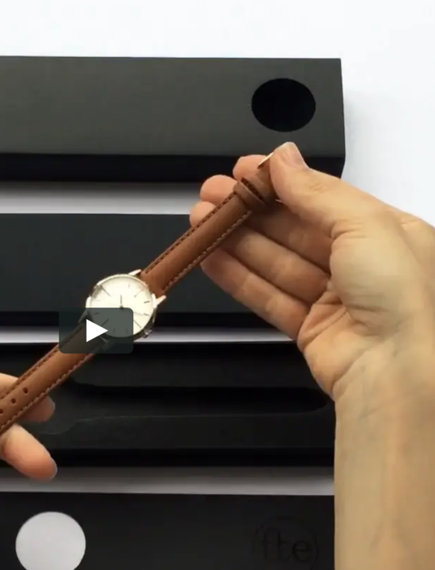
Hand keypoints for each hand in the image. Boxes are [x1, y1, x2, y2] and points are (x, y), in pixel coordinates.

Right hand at [192, 142, 434, 398]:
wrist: (398, 373)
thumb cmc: (406, 300)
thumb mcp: (366, 225)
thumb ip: (318, 192)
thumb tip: (284, 160)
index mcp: (387, 232)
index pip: (322, 199)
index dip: (280, 183)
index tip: (242, 171)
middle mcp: (361, 265)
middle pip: (292, 230)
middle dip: (249, 211)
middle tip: (211, 196)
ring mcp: (334, 300)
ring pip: (275, 263)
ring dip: (236, 241)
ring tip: (200, 223)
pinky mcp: (309, 330)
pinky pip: (268, 297)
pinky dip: (239, 277)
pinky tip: (212, 258)